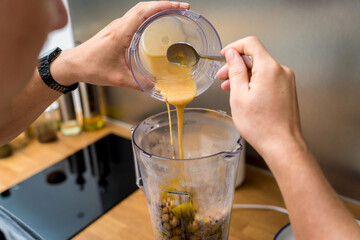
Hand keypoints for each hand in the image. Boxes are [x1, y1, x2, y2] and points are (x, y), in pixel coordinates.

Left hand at [52, 1, 189, 88]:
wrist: (73, 64)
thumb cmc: (90, 67)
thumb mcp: (117, 78)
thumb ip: (139, 84)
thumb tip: (156, 88)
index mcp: (120, 33)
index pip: (144, 11)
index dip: (163, 6)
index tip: (178, 6)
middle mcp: (119, 25)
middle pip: (144, 6)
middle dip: (165, 4)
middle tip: (182, 8)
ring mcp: (117, 26)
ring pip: (140, 9)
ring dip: (157, 7)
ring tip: (173, 11)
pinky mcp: (117, 29)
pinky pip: (135, 16)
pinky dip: (149, 14)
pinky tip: (156, 21)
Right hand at [217, 36, 303, 157]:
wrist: (282, 144)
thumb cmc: (261, 126)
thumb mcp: (239, 95)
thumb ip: (236, 70)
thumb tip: (232, 54)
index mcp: (269, 68)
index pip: (251, 43)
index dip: (234, 46)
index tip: (224, 55)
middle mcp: (281, 71)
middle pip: (255, 57)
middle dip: (237, 65)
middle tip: (222, 77)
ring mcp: (286, 81)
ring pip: (261, 69)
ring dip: (244, 75)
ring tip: (230, 88)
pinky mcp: (287, 90)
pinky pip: (268, 79)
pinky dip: (254, 82)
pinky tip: (244, 94)